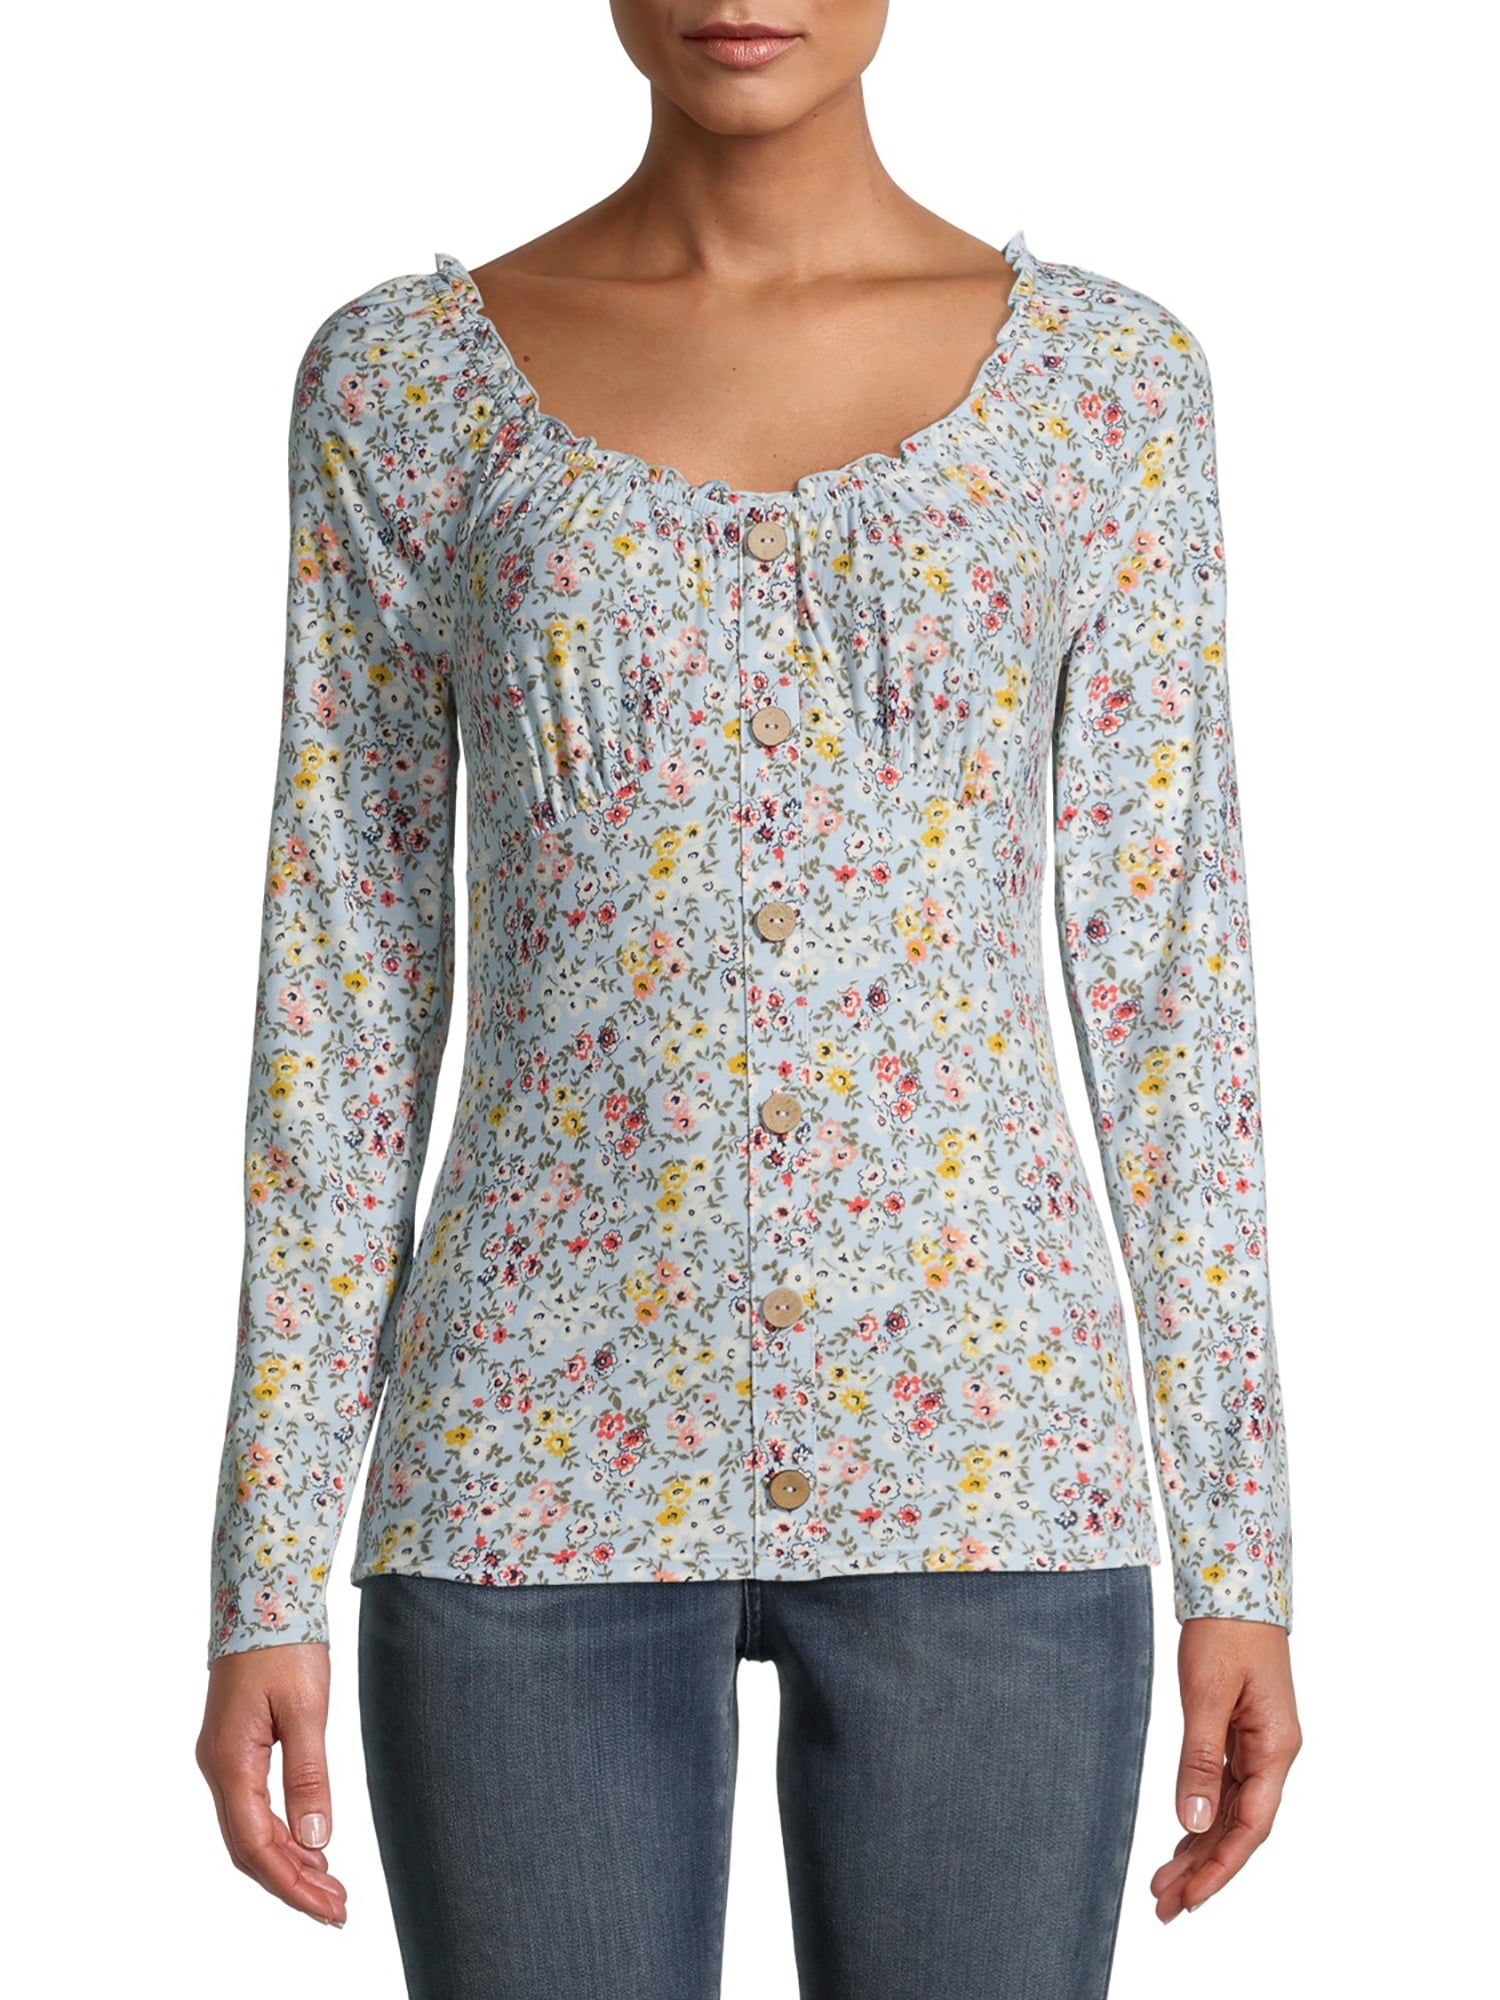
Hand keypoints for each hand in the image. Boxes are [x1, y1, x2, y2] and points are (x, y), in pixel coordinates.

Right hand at [195, 1641, 347, 1926]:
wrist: (262, 1595)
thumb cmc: (284, 1643)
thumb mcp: (306, 1708)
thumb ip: (309, 1776)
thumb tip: (315, 1841)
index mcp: (230, 1762)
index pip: (257, 1846)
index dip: (292, 1885)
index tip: (329, 1909)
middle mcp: (218, 1767)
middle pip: (250, 1848)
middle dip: (292, 1884)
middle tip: (337, 1910)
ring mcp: (223, 1759)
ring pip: (250, 1831)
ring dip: (287, 1863)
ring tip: (330, 1888)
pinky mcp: (235, 1748)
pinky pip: (252, 1808)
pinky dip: (280, 1835)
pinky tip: (309, 1846)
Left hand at [1152, 1615, 1300, 1921]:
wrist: (1235, 1582)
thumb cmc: (1225, 1630)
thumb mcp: (1206, 1693)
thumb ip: (1200, 1758)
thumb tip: (1194, 1823)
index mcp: (1276, 1747)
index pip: (1251, 1826)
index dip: (1221, 1868)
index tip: (1190, 1899)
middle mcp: (1274, 1752)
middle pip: (1240, 1827)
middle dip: (1204, 1870)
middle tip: (1165, 1907)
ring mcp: (1259, 1743)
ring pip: (1231, 1811)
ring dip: (1201, 1848)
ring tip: (1165, 1885)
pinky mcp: (1242, 1731)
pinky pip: (1224, 1787)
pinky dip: (1203, 1816)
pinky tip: (1183, 1839)